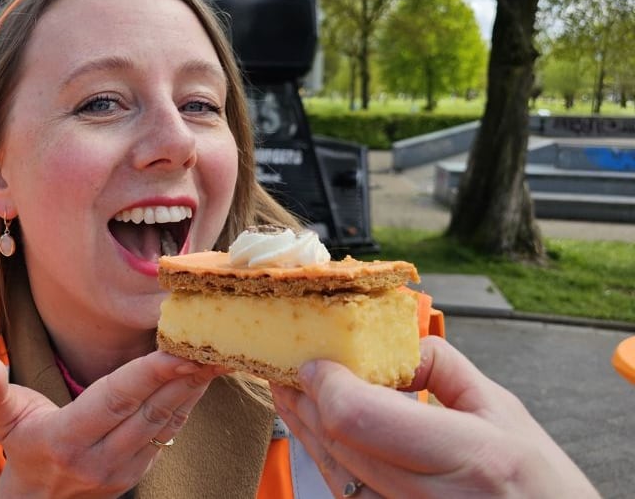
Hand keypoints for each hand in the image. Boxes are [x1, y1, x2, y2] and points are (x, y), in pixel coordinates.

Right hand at [0, 351, 225, 497]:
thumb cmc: (22, 451)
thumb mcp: (3, 421)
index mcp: (65, 439)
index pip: (114, 400)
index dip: (148, 374)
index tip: (177, 350)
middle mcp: (97, 458)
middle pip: (149, 411)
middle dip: (183, 377)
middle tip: (214, 346)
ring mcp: (121, 470)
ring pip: (164, 424)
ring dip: (192, 391)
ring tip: (216, 359)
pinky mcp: (137, 473)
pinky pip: (167, 435)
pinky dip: (185, 407)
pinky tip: (199, 383)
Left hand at [271, 336, 598, 498]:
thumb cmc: (541, 483)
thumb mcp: (504, 412)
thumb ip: (441, 368)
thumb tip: (388, 343)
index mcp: (471, 455)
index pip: (359, 416)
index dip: (326, 384)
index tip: (314, 359)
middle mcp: (432, 498)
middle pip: (338, 441)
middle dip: (304, 398)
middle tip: (285, 367)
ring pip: (333, 471)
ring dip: (305, 427)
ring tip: (291, 393)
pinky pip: (346, 494)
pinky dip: (328, 459)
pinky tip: (318, 433)